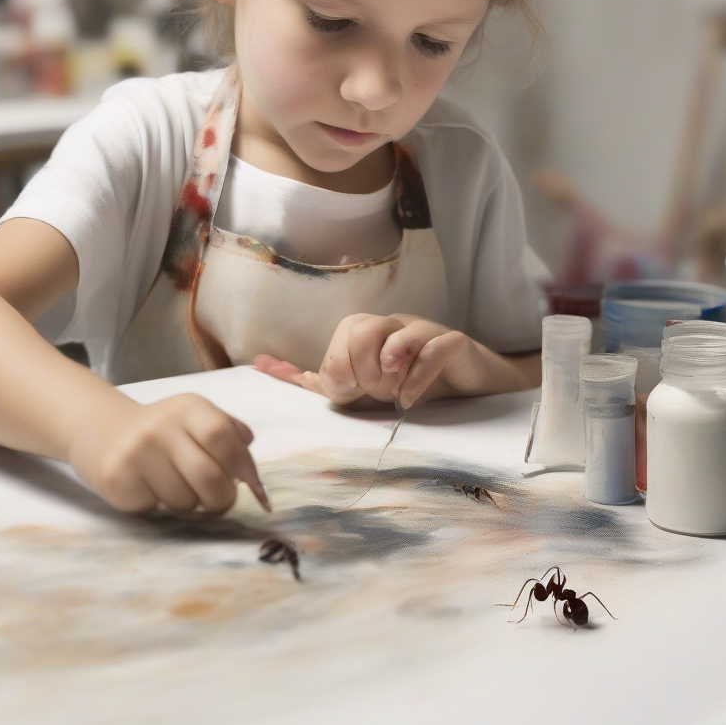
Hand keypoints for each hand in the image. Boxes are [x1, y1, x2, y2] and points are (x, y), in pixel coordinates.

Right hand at [67, 393, 270, 514]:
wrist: (105, 432)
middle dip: (223, 498)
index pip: (223, 436)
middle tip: (220, 499)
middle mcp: (160, 426)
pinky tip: (153, 489)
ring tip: (179, 487)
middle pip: (209, 476)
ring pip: (186, 501)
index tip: (254, 486)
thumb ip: (229, 433)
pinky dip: (163, 507)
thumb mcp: (197, 418)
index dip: (244, 466)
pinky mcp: (118, 480)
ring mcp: (136, 453)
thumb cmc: (165, 431)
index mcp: (187, 407)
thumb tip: (251, 464)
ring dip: (191, 504)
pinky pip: (159, 509)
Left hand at [255, 314, 492, 409]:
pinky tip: (409, 400)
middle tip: (375, 392)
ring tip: (392, 394)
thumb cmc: (406, 383)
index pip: (342, 336)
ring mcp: (425, 331)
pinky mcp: (454, 344)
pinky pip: (435, 347)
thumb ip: (312, 378)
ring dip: (389, 367)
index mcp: (368, 330)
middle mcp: (394, 324)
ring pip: (399, 332)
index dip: (340, 368)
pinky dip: (418, 376)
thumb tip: (260, 365)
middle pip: (363, 329)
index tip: (352, 392)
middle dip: (362, 369)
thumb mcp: (355, 385)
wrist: (465, 387)